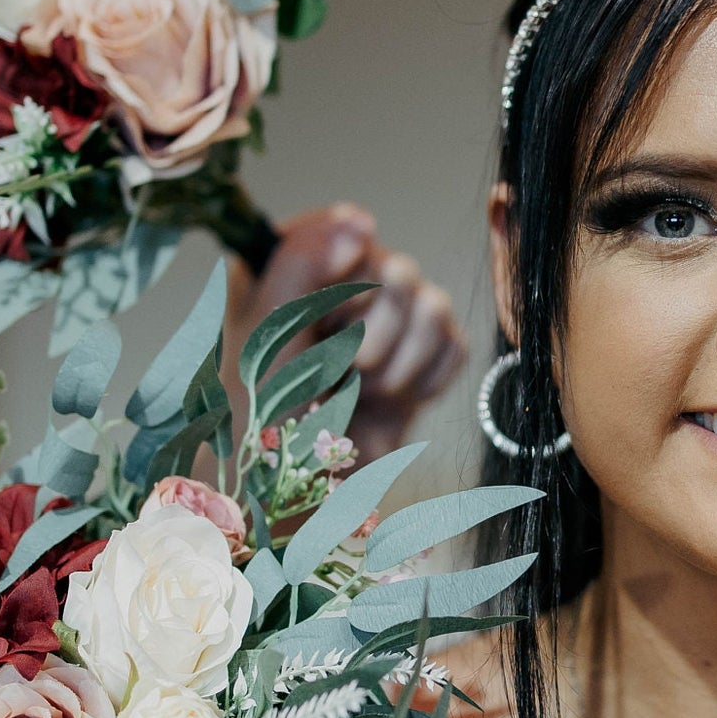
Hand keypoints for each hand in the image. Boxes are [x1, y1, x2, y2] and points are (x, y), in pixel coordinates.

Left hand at [234, 204, 464, 465]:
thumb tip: (360, 219)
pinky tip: (393, 400)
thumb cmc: (263, 421)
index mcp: (287, 272)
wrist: (302, 498)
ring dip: (401, 360)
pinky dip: (426, 378)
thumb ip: (301, 262)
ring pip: (432, 304)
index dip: (346, 263)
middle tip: (346, 367)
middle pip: (395, 267)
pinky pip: (454, 343)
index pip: (340, 228)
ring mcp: (384, 326)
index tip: (333, 301)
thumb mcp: (266, 333)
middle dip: (377, 329)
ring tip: (365, 392)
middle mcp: (337, 290)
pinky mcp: (421, 360)